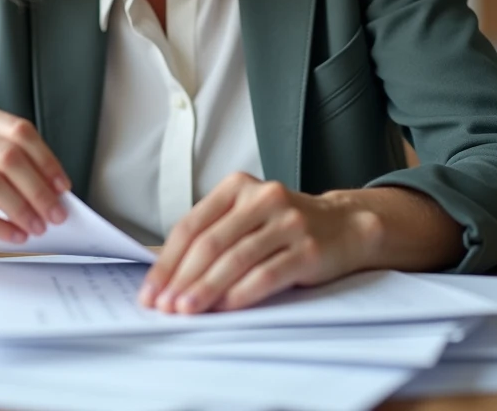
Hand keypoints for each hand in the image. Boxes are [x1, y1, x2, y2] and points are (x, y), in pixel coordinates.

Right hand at [0, 98, 70, 241]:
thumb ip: (10, 163)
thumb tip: (53, 192)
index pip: (18, 131)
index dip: (46, 160)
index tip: (62, 187)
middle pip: (6, 156)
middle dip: (37, 189)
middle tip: (55, 214)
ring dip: (19, 208)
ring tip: (35, 226)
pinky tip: (12, 235)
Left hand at [138, 173, 382, 313]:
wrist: (345, 226)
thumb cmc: (283, 226)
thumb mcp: (245, 217)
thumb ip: (209, 234)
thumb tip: (160, 270)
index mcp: (237, 187)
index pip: (191, 225)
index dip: (167, 261)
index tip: (151, 290)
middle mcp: (262, 198)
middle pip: (210, 242)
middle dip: (182, 278)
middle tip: (164, 306)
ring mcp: (288, 222)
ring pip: (236, 259)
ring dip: (206, 289)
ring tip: (187, 310)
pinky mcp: (308, 249)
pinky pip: (267, 274)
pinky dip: (241, 294)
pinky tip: (224, 309)